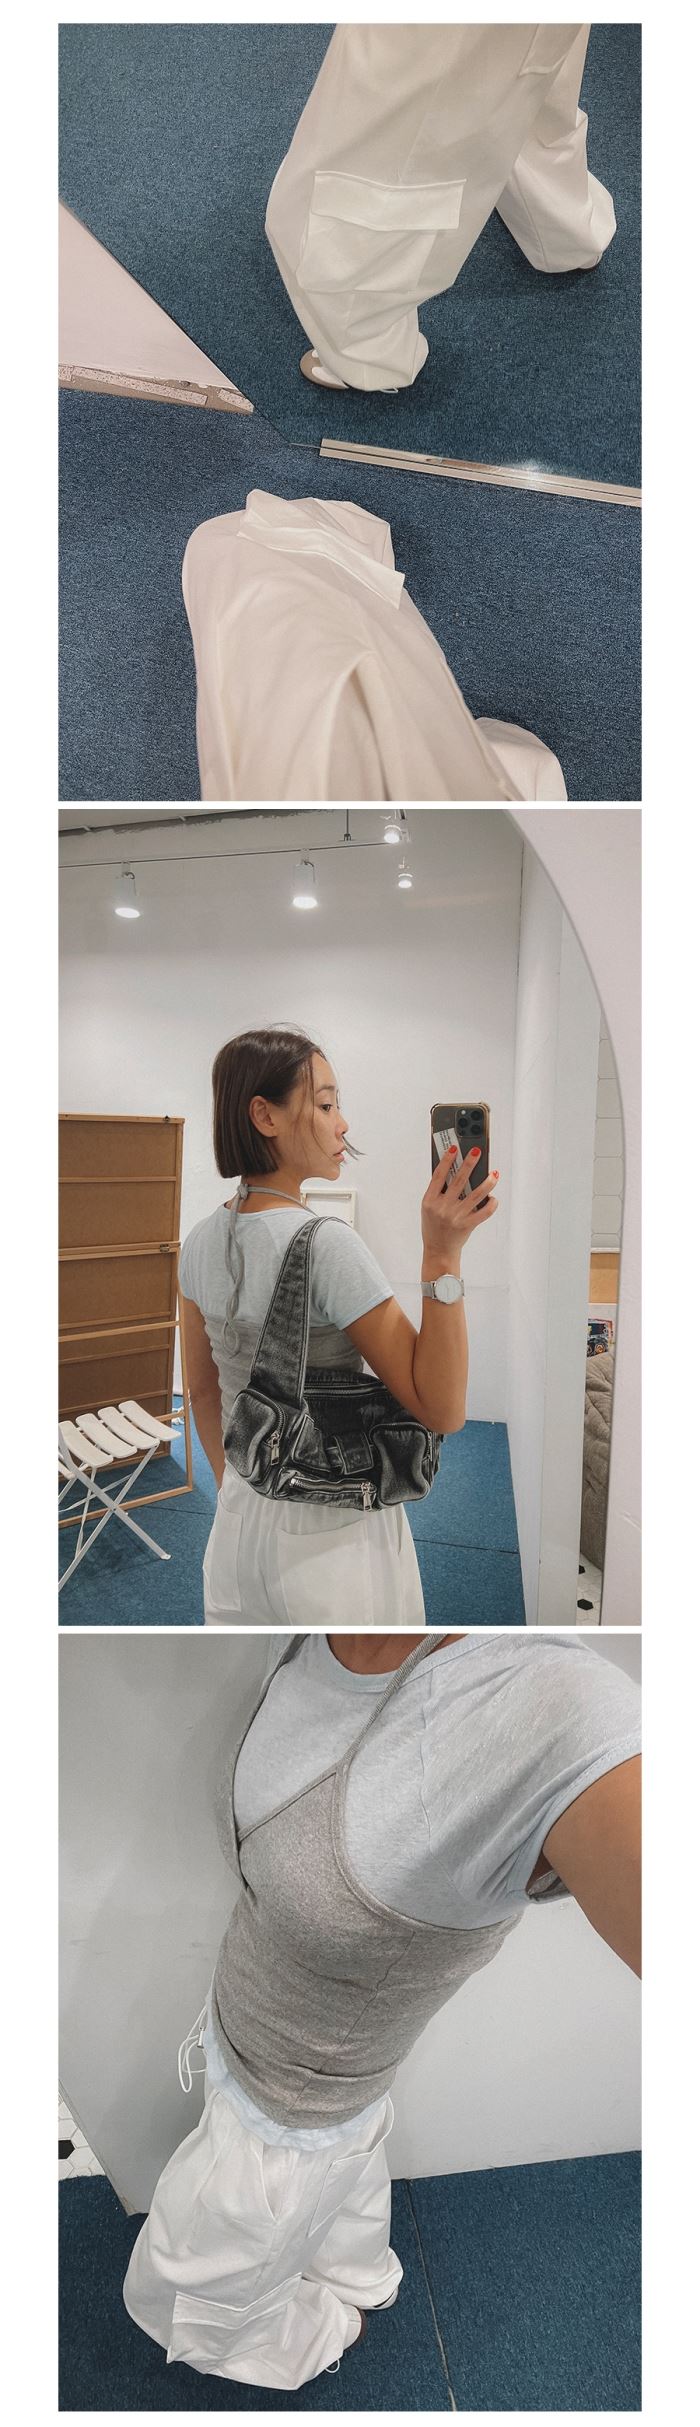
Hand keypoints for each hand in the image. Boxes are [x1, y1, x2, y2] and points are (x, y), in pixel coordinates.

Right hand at [421, 1145, 499, 1272]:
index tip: (454, 1148)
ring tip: (494, 1173)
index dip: (446, 1160)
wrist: (438, 1251)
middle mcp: (443, 1207)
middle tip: (477, 1151)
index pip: (438, 1175)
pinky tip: (493, 1196)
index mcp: (430, 1201)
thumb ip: (439, 1191)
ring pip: (476, 1195)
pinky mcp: (468, 1225)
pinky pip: (484, 1212)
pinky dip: (491, 1204)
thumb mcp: (429, 1207)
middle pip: (459, 1180)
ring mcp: (456, 1217)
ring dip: (487, 1182)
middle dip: (469, 1163)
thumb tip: (456, 1170)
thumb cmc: (433, 1226)